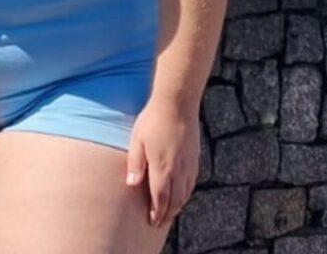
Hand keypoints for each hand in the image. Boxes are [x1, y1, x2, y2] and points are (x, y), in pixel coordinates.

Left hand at [125, 95, 199, 227]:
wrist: (177, 105)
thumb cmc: (152, 121)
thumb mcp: (137, 141)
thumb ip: (135, 164)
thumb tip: (131, 185)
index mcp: (162, 167)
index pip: (160, 197)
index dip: (157, 212)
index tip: (153, 222)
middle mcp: (178, 170)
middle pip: (175, 199)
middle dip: (168, 213)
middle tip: (160, 223)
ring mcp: (189, 164)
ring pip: (186, 193)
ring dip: (178, 205)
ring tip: (170, 213)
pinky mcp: (195, 158)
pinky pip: (192, 182)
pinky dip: (187, 193)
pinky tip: (182, 194)